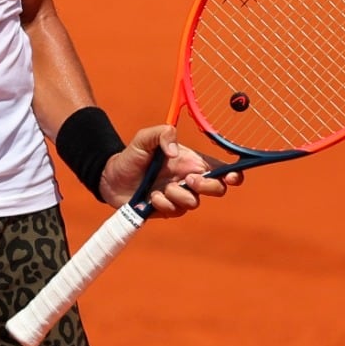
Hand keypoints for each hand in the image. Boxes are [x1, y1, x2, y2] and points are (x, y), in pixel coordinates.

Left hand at [98, 124, 242, 217]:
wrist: (111, 178)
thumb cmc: (131, 156)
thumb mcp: (144, 137)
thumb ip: (162, 133)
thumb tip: (175, 152)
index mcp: (191, 161)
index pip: (221, 169)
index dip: (233, 174)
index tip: (231, 177)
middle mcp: (189, 179)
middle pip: (218, 189)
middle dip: (207, 186)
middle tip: (188, 179)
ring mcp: (179, 196)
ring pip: (195, 203)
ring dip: (178, 195)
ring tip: (161, 187)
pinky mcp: (168, 210)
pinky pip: (176, 211)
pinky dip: (164, 204)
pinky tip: (151, 197)